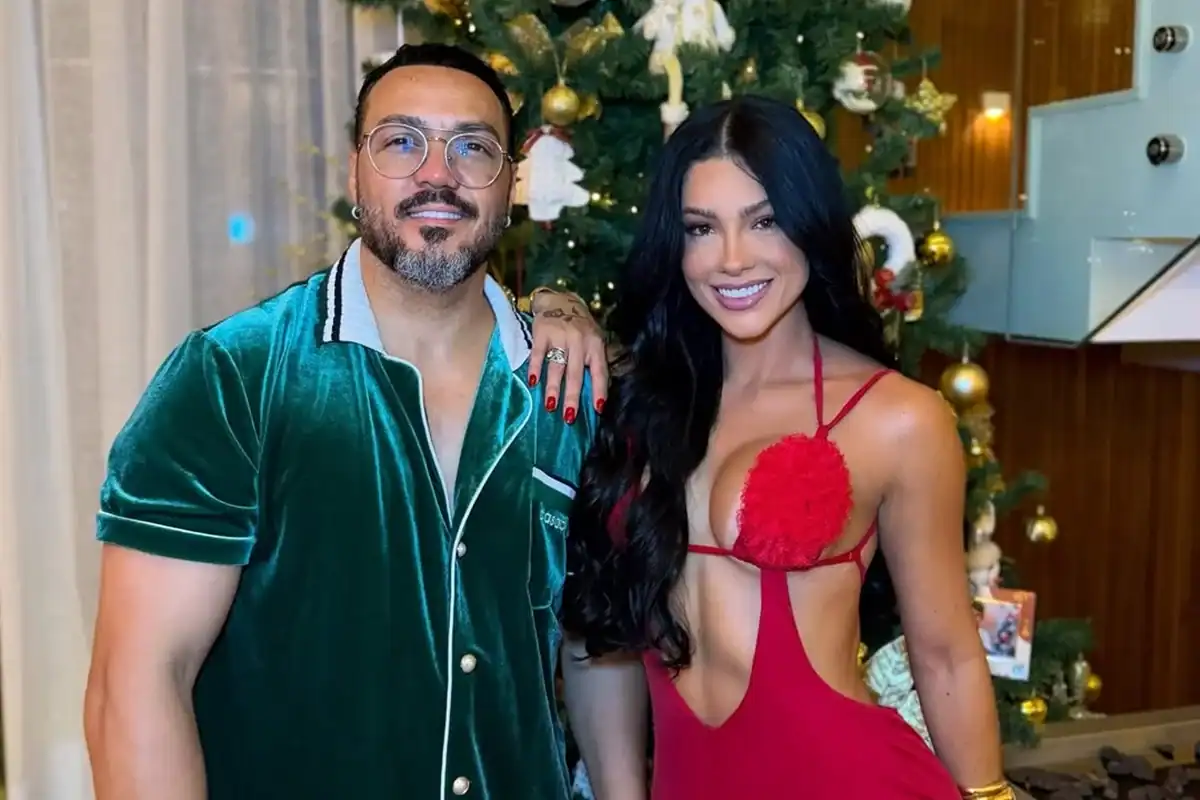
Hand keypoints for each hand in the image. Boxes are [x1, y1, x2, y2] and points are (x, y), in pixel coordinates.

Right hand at [528, 288, 608, 422]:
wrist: (560, 300)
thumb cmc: (580, 328)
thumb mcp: (594, 340)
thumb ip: (595, 362)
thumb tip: (596, 395)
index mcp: (595, 345)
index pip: (599, 371)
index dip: (599, 390)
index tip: (598, 409)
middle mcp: (579, 341)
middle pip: (575, 373)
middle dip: (572, 396)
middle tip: (569, 416)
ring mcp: (560, 336)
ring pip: (556, 366)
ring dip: (553, 388)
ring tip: (550, 406)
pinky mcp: (542, 333)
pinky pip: (537, 354)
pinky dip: (535, 368)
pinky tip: (532, 382)